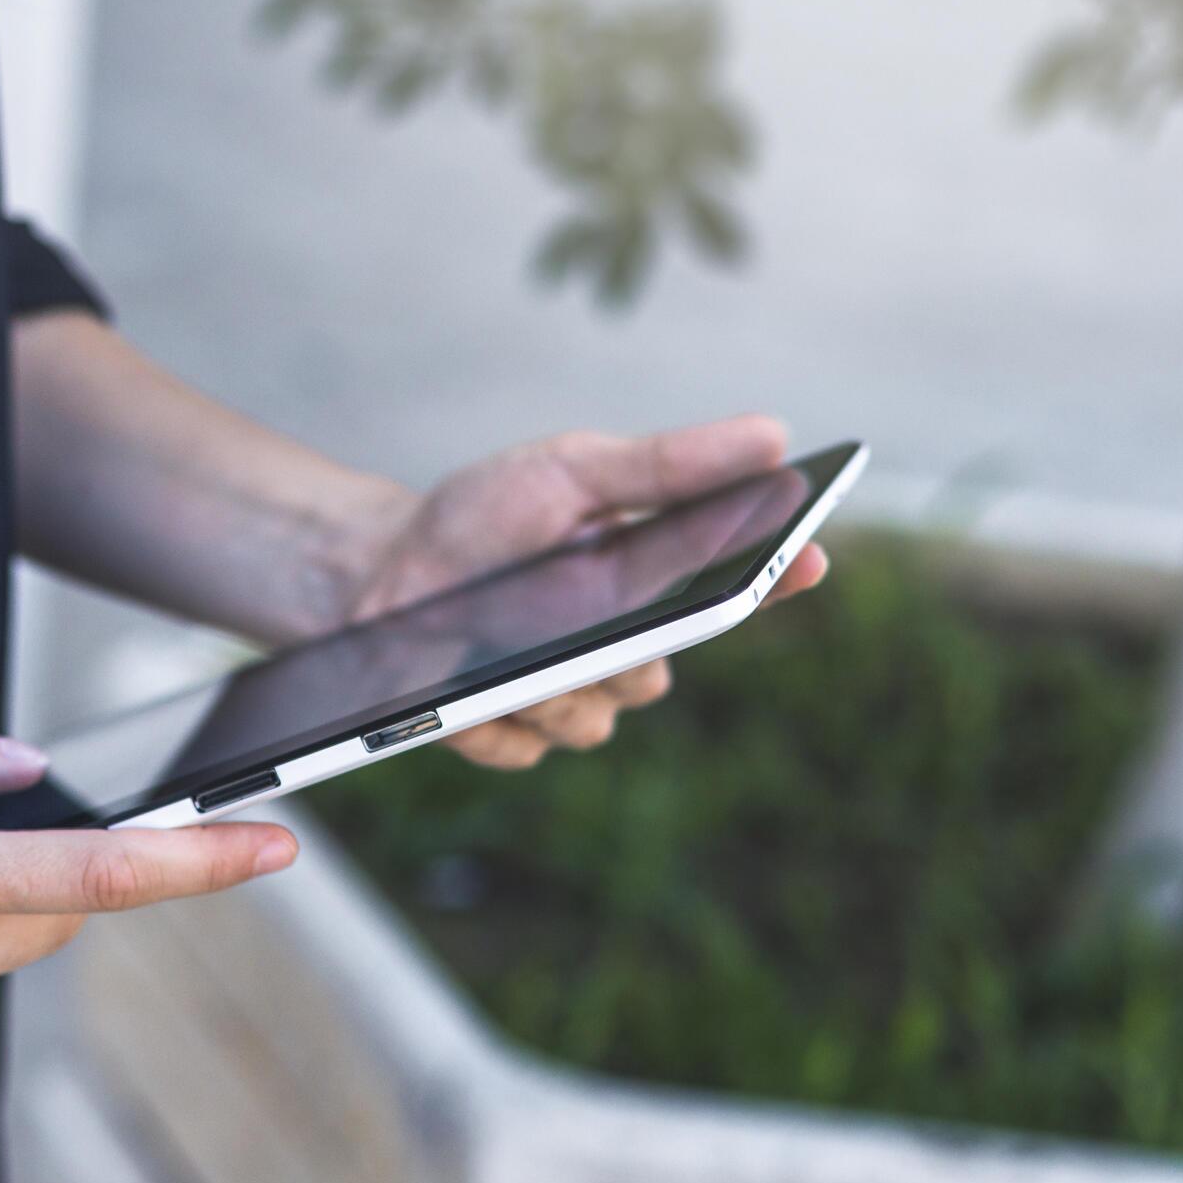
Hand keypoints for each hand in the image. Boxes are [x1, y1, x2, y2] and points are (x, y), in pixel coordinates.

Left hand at [344, 415, 829, 768]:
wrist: (376, 569)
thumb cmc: (483, 516)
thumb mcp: (572, 471)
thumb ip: (668, 466)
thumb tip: (774, 436)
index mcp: (650, 581)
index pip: (737, 589)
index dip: (780, 575)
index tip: (806, 558)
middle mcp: (620, 649)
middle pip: (657, 677)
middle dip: (616, 645)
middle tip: (577, 605)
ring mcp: (567, 699)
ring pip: (594, 721)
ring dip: (547, 680)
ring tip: (496, 637)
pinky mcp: (510, 738)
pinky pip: (526, 746)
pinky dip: (490, 713)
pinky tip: (463, 681)